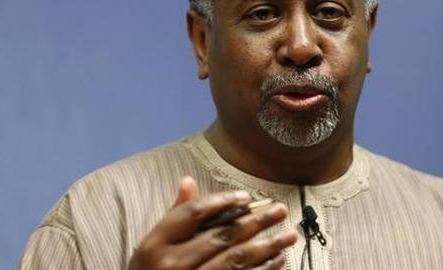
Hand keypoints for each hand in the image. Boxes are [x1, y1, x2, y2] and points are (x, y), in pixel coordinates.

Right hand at [128, 176, 296, 269]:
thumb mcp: (153, 246)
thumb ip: (174, 216)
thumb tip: (188, 181)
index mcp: (155, 244)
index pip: (193, 214)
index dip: (222, 202)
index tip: (247, 197)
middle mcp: (171, 265)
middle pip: (221, 236)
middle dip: (256, 223)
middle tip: (280, 210)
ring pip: (236, 261)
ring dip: (267, 247)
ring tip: (289, 235)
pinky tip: (279, 261)